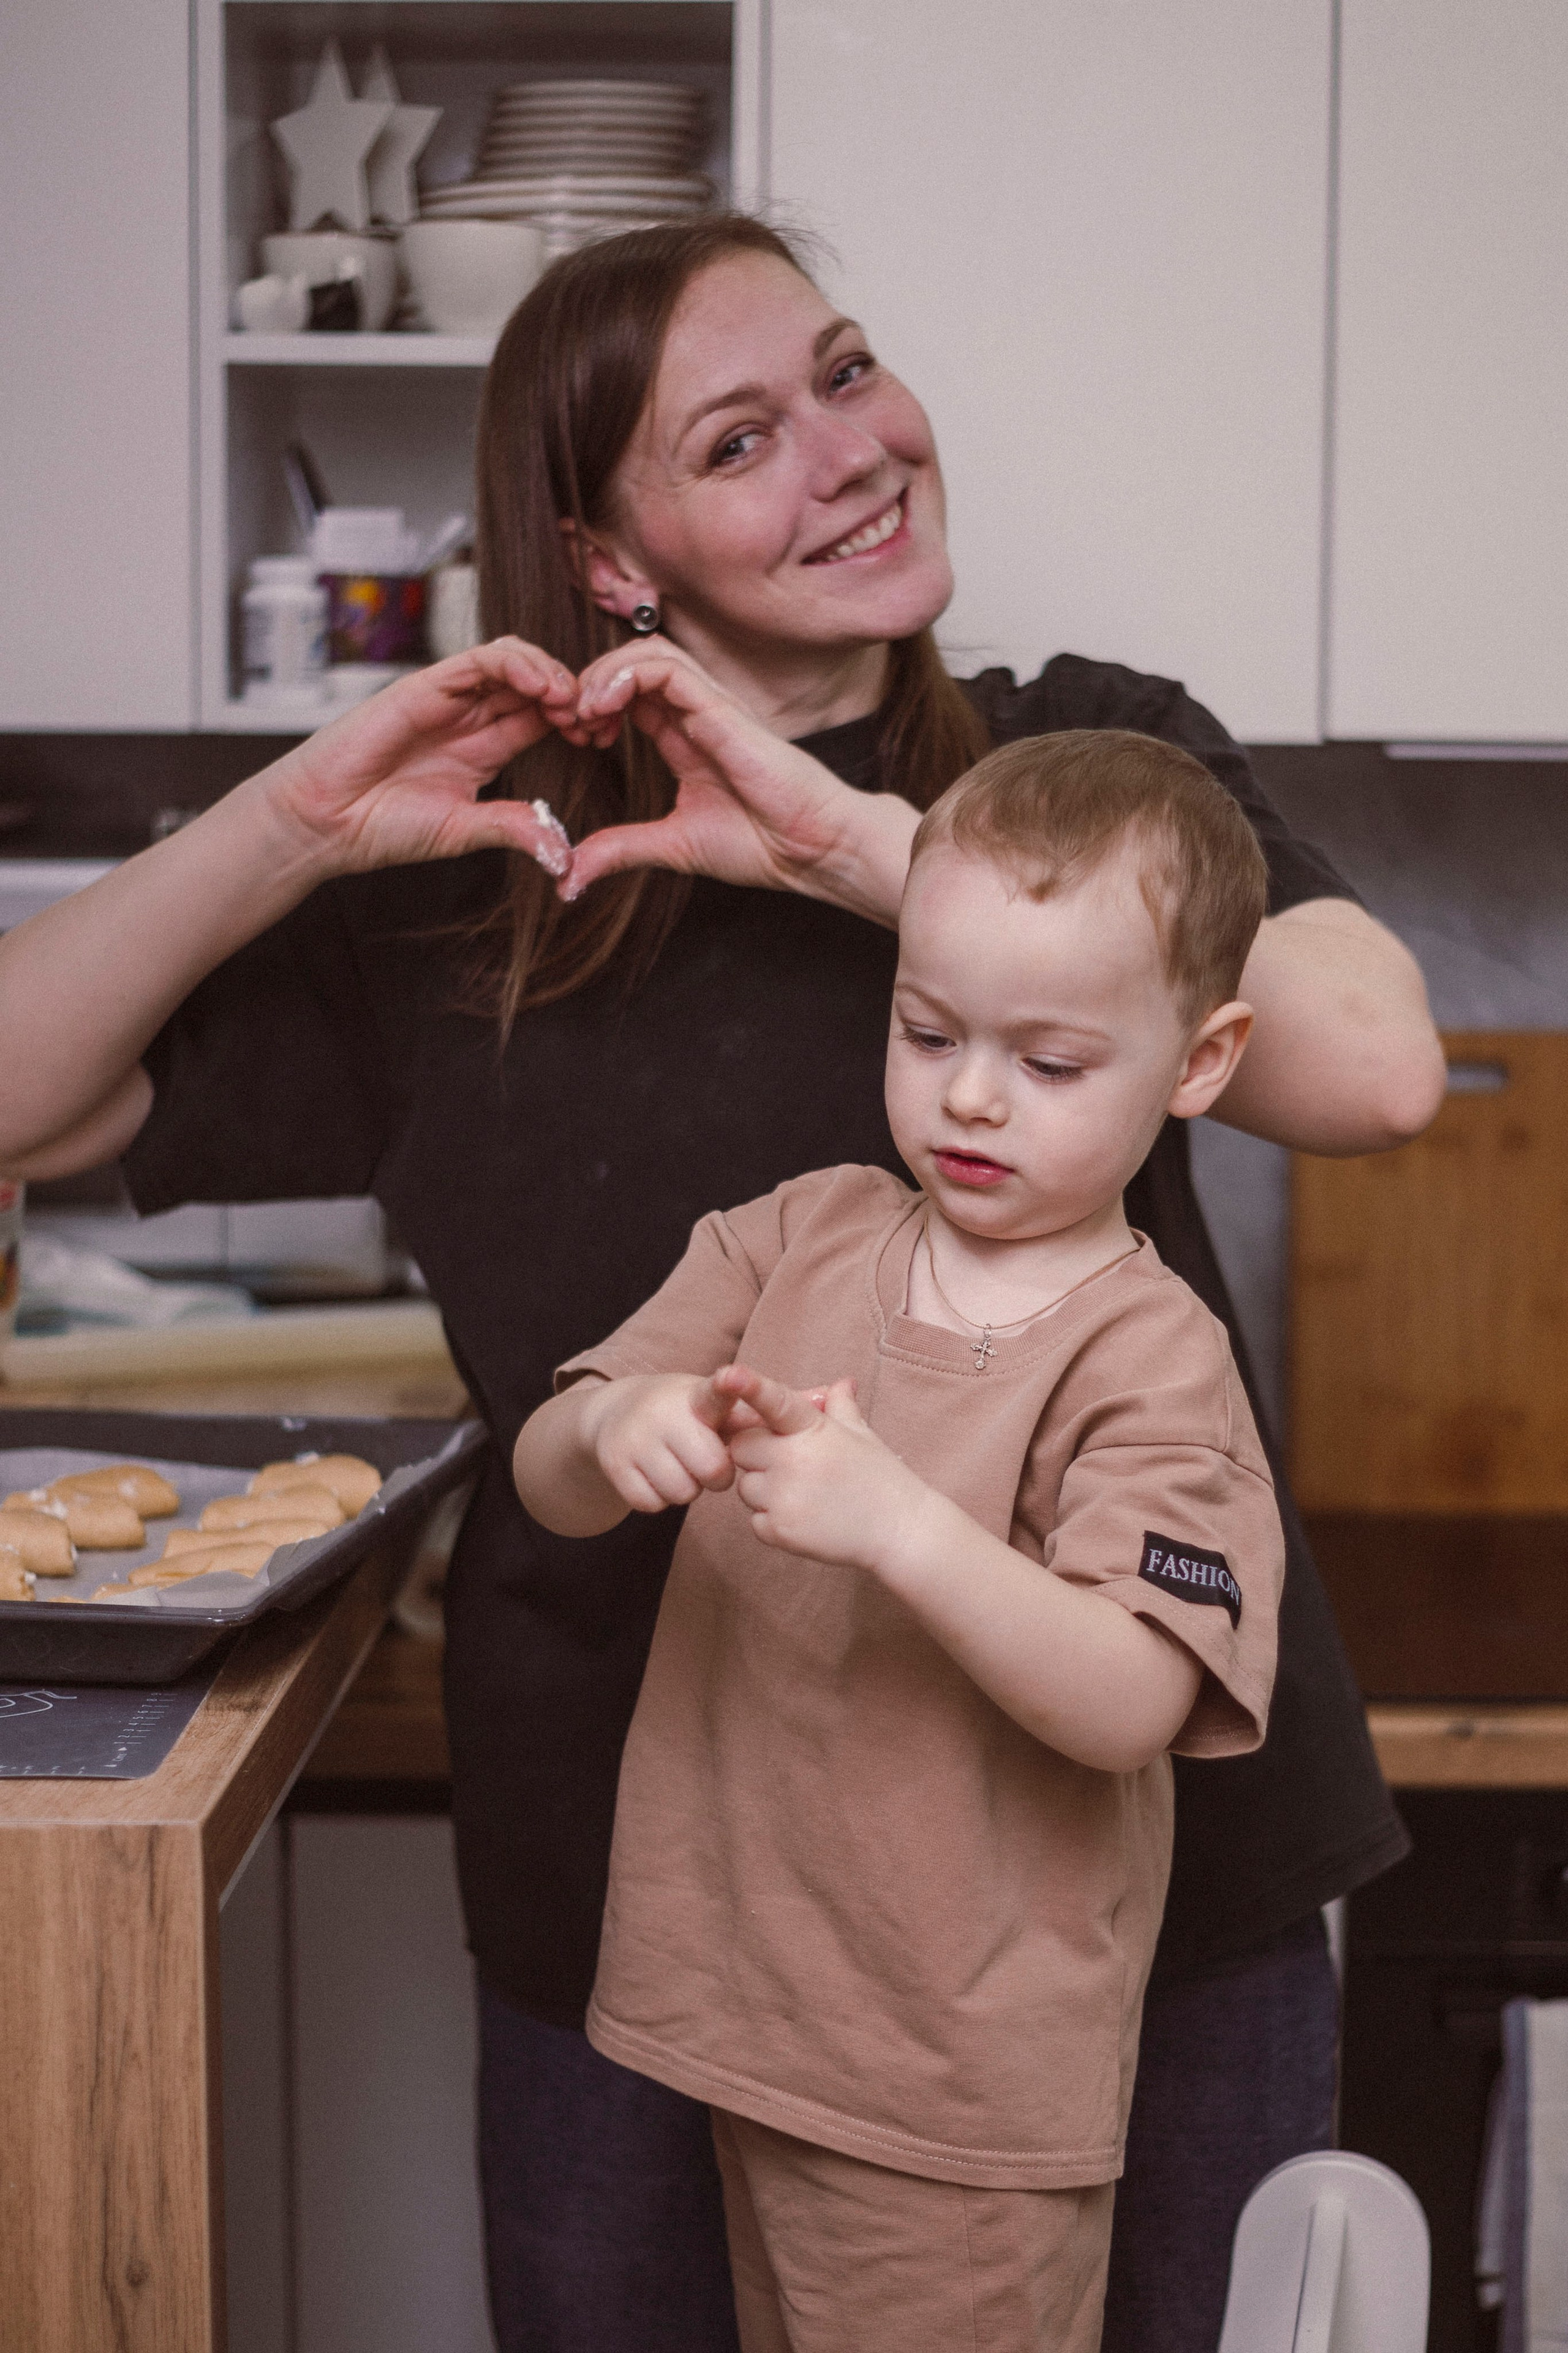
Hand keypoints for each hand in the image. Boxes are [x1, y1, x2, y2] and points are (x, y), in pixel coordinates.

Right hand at [261, 638, 583, 878]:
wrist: (324, 821)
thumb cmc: (382, 827)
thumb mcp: (462, 830)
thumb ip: (512, 829)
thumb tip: (562, 851)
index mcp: (485, 748)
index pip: (541, 716)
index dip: (576, 718)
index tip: (599, 738)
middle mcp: (470, 718)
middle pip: (534, 683)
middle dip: (572, 693)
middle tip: (595, 715)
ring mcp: (448, 699)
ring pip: (512, 661)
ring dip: (549, 672)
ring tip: (570, 700)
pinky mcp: (425, 685)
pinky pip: (478, 659)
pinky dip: (515, 663)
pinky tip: (539, 684)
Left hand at [563, 641, 915, 922]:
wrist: (811, 849)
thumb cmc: (761, 845)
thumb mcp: (671, 846)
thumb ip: (621, 850)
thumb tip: (569, 877)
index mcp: (685, 738)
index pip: (631, 693)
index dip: (594, 704)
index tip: (577, 739)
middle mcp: (696, 713)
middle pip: (634, 662)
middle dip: (591, 681)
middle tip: (570, 720)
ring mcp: (710, 705)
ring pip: (648, 652)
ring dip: (604, 673)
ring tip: (583, 710)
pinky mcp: (721, 707)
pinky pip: (667, 667)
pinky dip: (627, 675)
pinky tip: (605, 706)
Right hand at [579, 1372, 743, 1514]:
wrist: (616, 1411)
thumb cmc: (683, 1414)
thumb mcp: (714, 1407)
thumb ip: (752, 1415)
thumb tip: (809, 1406)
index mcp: (699, 1397)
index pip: (716, 1392)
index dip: (729, 1385)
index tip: (731, 1376)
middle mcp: (664, 1412)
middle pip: (712, 1470)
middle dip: (714, 1476)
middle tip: (702, 1460)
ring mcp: (636, 1437)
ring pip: (681, 1493)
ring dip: (686, 1489)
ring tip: (677, 1465)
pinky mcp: (614, 1463)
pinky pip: (651, 1504)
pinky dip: (658, 1499)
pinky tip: (654, 1476)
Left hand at [717, 1363, 928, 1566]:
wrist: (901, 1531)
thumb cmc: (882, 1479)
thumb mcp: (863, 1435)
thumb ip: (841, 1406)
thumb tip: (841, 1382)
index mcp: (813, 1429)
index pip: (775, 1402)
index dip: (751, 1386)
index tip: (730, 1373)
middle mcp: (793, 1460)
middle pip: (742, 1447)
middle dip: (757, 1454)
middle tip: (788, 1464)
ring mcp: (784, 1497)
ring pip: (745, 1487)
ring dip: (763, 1490)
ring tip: (804, 1495)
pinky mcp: (780, 1531)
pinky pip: (754, 1521)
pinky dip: (772, 1522)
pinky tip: (805, 1517)